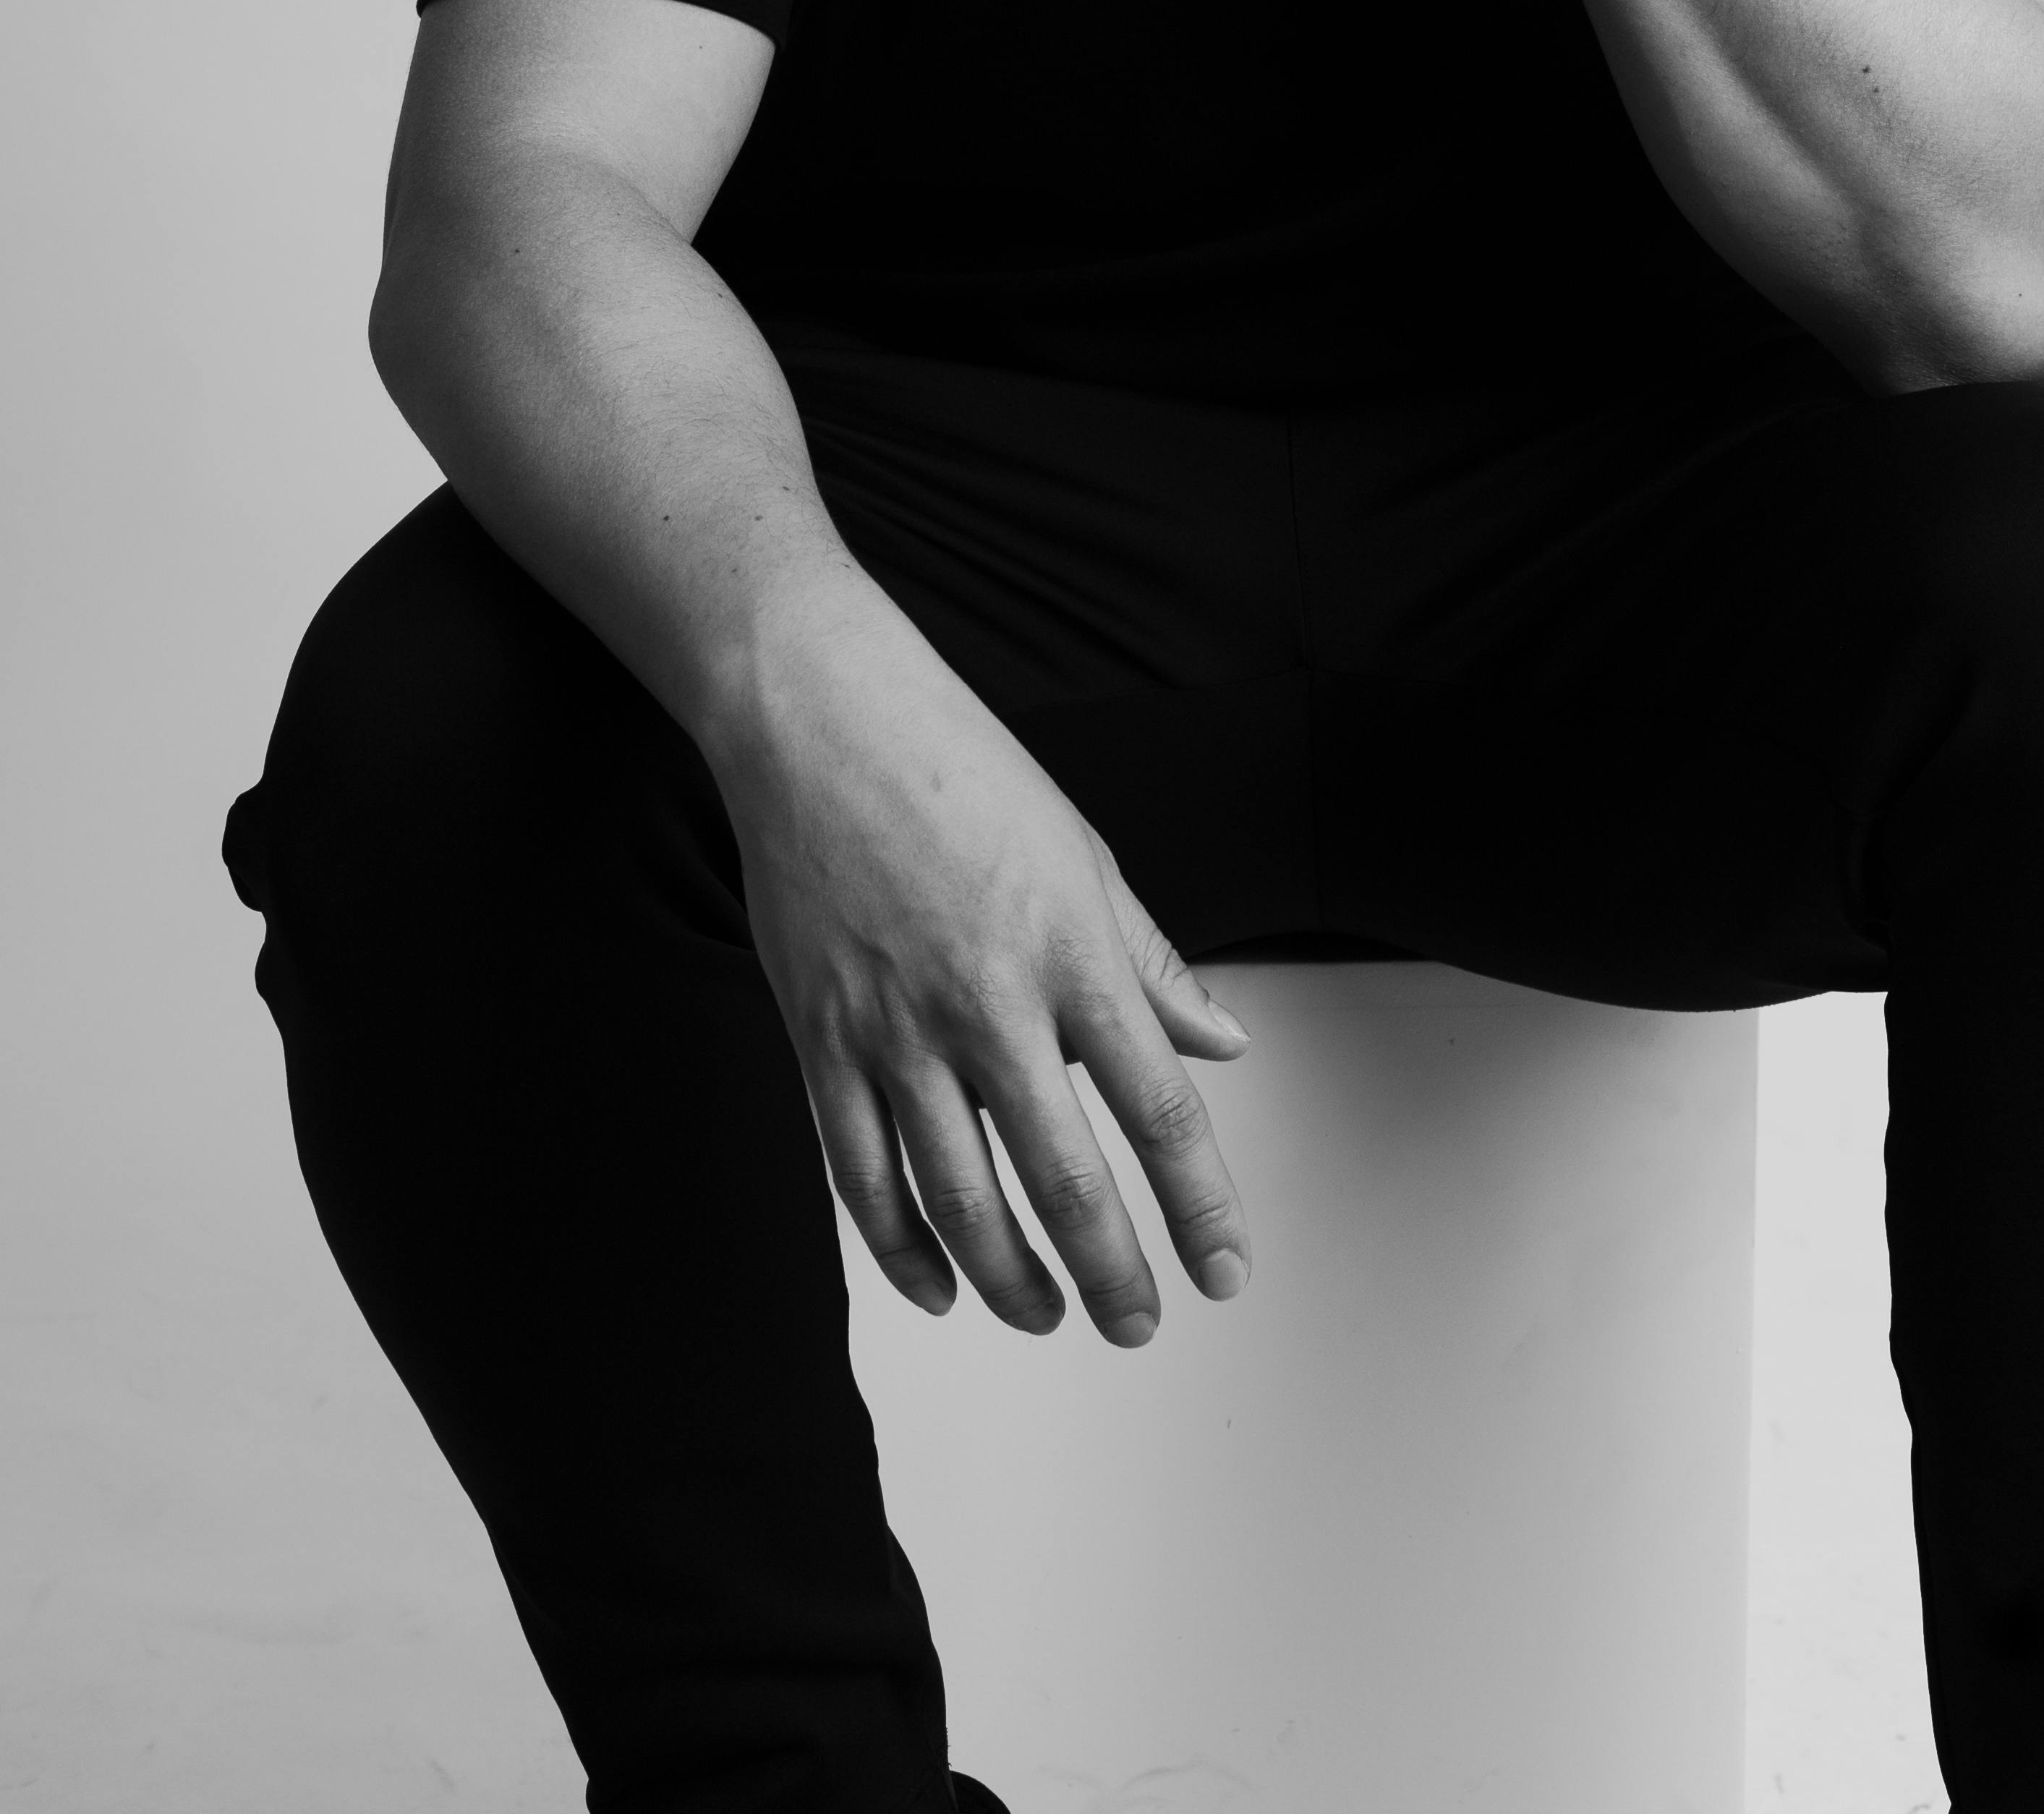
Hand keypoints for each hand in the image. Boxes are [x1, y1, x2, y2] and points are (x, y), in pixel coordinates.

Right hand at [712, 593, 1251, 1344]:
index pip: (1158, 1108)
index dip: (1198, 1205)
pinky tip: (939, 1288)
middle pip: (1066, 1179)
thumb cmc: (959, 770)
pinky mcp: (821, 1042)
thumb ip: (1151, 964)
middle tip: (1137, 1323)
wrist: (818, 719)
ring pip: (962, 1201)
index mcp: (1073, 952)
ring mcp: (898, 1031)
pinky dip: (904, 1251)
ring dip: (1012, 1281)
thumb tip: (1221, 1041)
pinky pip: (863, 1179)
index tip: (1225, 1271)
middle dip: (1111, 1272)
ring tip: (1047, 1317)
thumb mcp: (1084, 854)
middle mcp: (990, 1004)